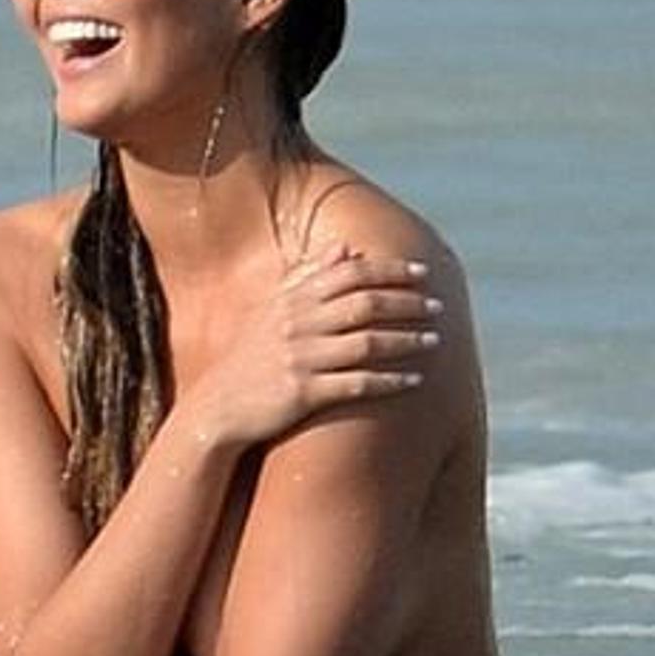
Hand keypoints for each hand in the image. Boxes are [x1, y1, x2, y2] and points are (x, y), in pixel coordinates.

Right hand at [186, 243, 441, 447]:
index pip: (350, 273)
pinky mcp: (303, 393)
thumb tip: (346, 247)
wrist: (217, 407)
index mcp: (292, 299)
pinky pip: (357, 383)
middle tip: (437, 306)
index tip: (421, 272)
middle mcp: (297, 324)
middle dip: (407, 303)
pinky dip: (389, 380)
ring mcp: (300, 358)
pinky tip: (415, 380)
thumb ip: (308, 277)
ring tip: (435, 341)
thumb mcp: (273, 309)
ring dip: (406, 340)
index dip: (390, 270)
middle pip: (365, 304)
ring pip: (367, 342)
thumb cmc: (250, 357)